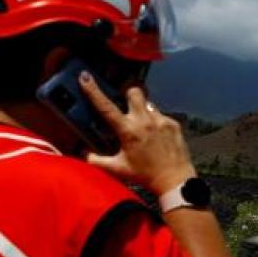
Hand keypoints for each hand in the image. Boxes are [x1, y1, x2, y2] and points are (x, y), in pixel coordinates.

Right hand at [79, 72, 196, 195]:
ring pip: (148, 103)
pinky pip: (160, 115)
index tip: (85, 76)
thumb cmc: (144, 175)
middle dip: (127, 92)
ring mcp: (160, 121)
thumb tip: (82, 152)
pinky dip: (155, 121)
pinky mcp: (173, 123)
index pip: (106, 106)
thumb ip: (96, 160)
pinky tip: (156, 136)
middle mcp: (144, 121)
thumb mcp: (117, 169)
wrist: (174, 180)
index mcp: (128, 131)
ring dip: (141, 109)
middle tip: (125, 102)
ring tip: (142, 126)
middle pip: (134, 91)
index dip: (93, 90)